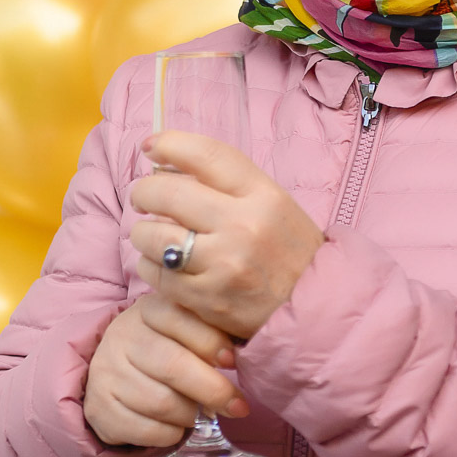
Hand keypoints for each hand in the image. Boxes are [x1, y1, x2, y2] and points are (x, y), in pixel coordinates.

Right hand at [83, 291, 248, 449]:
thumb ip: (211, 337)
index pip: (178, 318)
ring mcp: (107, 372)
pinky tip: (177, 428)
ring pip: (161, 402)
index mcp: (148, 310)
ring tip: (199, 415)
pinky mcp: (99, 406)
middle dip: (213, 390)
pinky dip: (170, 434)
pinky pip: (145, 429)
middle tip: (238, 407)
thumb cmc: (165, 351)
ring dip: (190, 415)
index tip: (233, 360)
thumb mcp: (185, 334)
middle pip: (172, 365)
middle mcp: (122, 337)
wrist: (115, 376)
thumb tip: (244, 359)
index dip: (209, 341)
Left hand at [130, 131, 324, 340]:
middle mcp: (243, 226)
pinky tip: (162, 263)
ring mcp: (224, 265)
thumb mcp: (275, 206)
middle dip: (144, 192)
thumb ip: (230, 185)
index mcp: (264, 196)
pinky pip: (158, 274)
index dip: (170, 144)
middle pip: (168, 193)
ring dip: (143, 232)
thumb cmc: (289, 253)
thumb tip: (168, 166)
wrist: (313, 311)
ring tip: (151, 235)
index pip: (206, 155)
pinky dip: (151, 265)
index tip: (151, 147)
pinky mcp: (207, 299)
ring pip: (154, 235)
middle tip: (143, 198)